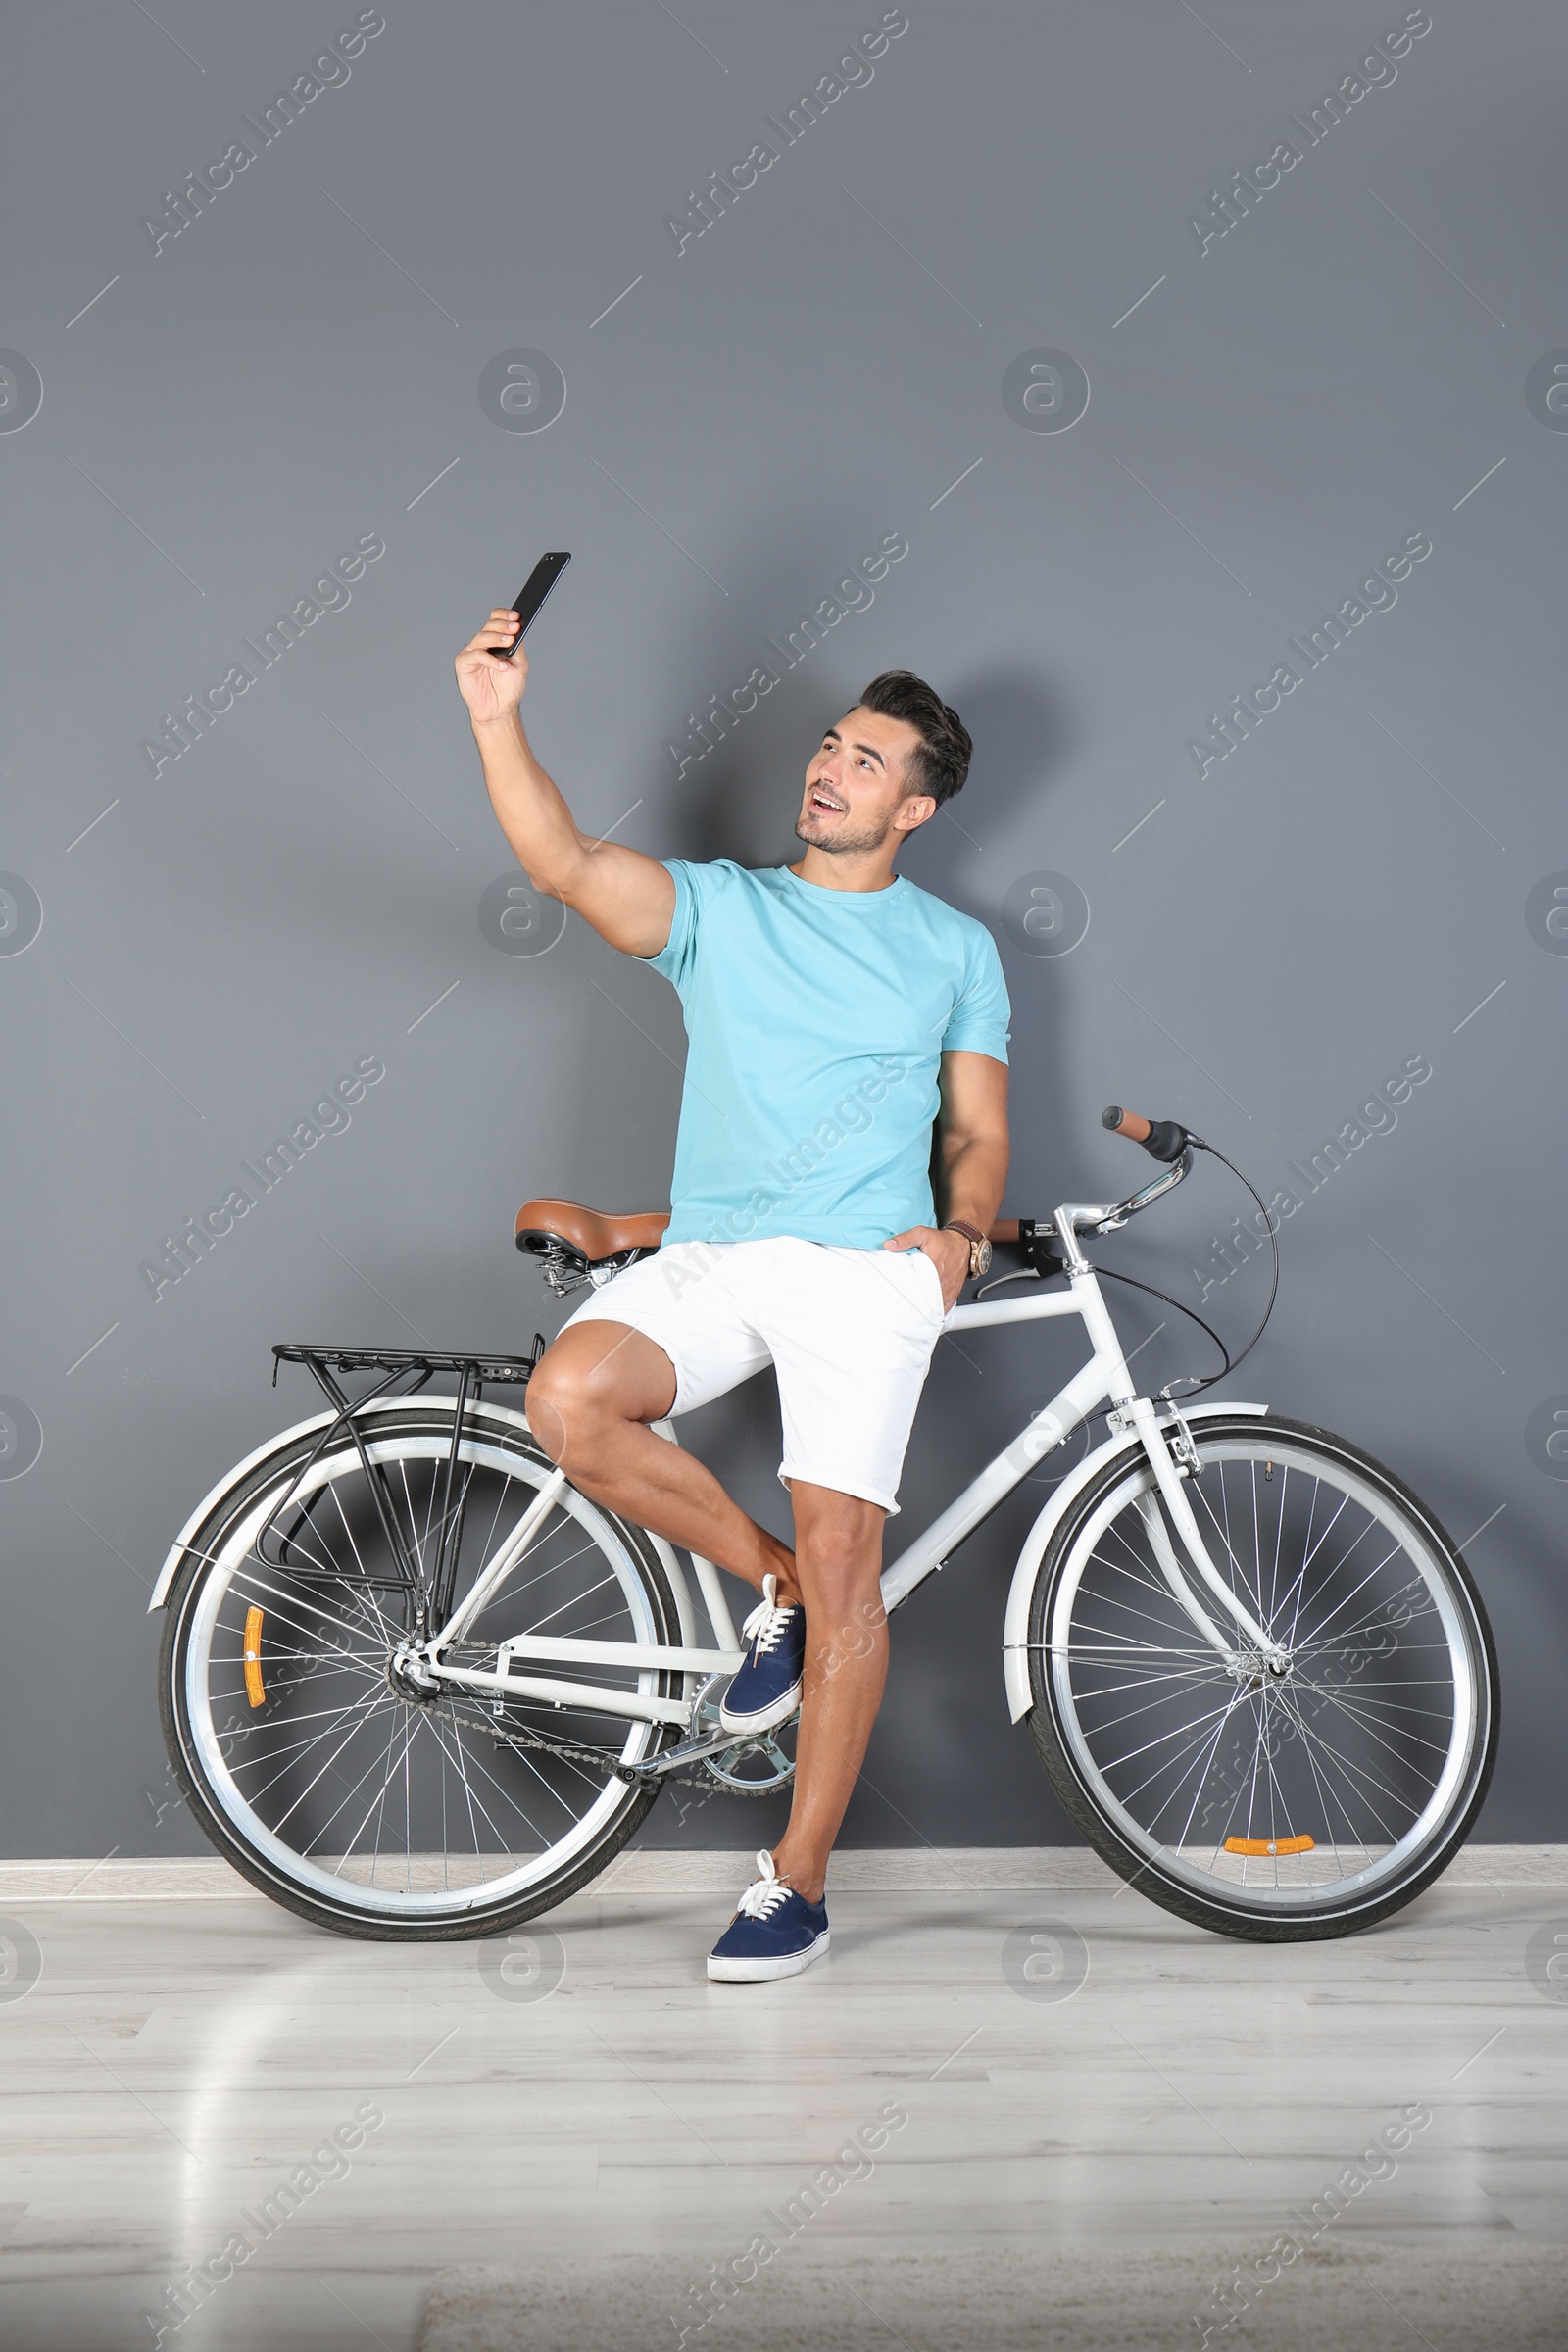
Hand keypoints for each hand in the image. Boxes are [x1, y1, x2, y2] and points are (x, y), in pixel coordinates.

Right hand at [455, 611, 528, 728]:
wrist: (499, 710)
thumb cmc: (508, 688)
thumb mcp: (519, 666)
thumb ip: (518, 648)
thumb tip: (518, 631)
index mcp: (496, 640)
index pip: (496, 619)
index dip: (505, 615)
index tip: (517, 617)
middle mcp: (483, 644)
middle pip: (489, 625)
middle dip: (503, 625)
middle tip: (514, 628)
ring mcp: (472, 652)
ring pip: (482, 637)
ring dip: (497, 638)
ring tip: (509, 641)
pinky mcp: (463, 663)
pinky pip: (476, 656)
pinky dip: (490, 660)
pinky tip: (502, 665)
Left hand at [883, 1224, 971, 1312]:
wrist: (963, 1245)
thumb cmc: (944, 1241)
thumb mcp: (922, 1234)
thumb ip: (905, 1239)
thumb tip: (889, 1245)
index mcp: (933, 1268)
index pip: (915, 1287)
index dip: (905, 1293)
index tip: (896, 1297)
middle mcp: (941, 1282)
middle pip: (923, 1300)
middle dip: (912, 1304)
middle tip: (900, 1307)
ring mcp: (947, 1290)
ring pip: (933, 1307)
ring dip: (923, 1309)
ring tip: (911, 1312)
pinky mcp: (952, 1295)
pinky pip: (943, 1309)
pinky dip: (934, 1312)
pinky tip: (925, 1313)